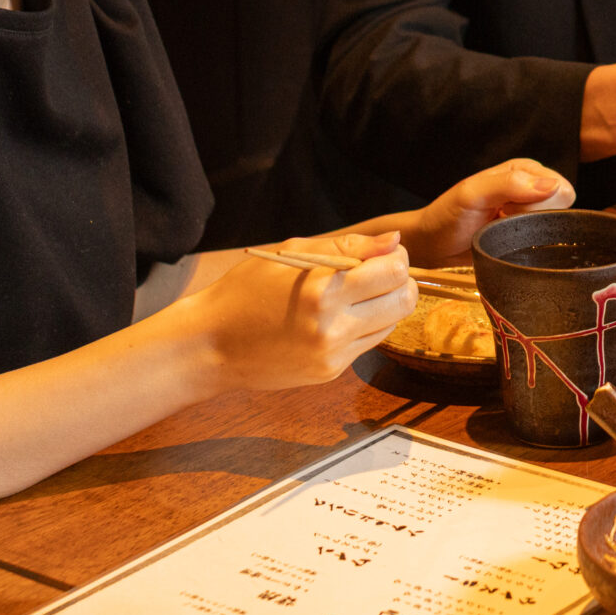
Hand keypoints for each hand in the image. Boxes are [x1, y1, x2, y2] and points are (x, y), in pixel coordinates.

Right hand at [185, 233, 414, 391]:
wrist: (211, 345)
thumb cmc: (246, 292)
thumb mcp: (293, 253)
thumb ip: (349, 247)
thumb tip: (393, 243)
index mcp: (322, 290)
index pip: (394, 271)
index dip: (395, 257)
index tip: (382, 254)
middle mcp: (333, 326)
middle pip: (404, 300)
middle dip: (400, 281)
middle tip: (379, 273)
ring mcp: (334, 354)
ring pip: (392, 323)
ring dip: (385, 304)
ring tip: (356, 294)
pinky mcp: (331, 372)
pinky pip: (369, 343)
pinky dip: (365, 325)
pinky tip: (339, 316)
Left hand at [398, 158, 574, 265]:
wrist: (432, 244)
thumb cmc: (446, 217)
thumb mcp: (472, 195)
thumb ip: (510, 185)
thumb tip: (552, 186)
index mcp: (523, 169)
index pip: (558, 188)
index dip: (536, 204)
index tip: (506, 208)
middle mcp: (531, 186)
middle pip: (560, 207)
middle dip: (533, 217)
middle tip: (501, 217)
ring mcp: (528, 210)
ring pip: (553, 225)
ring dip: (528, 231)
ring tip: (501, 227)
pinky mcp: (525, 231)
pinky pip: (544, 239)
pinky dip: (528, 243)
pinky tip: (506, 239)